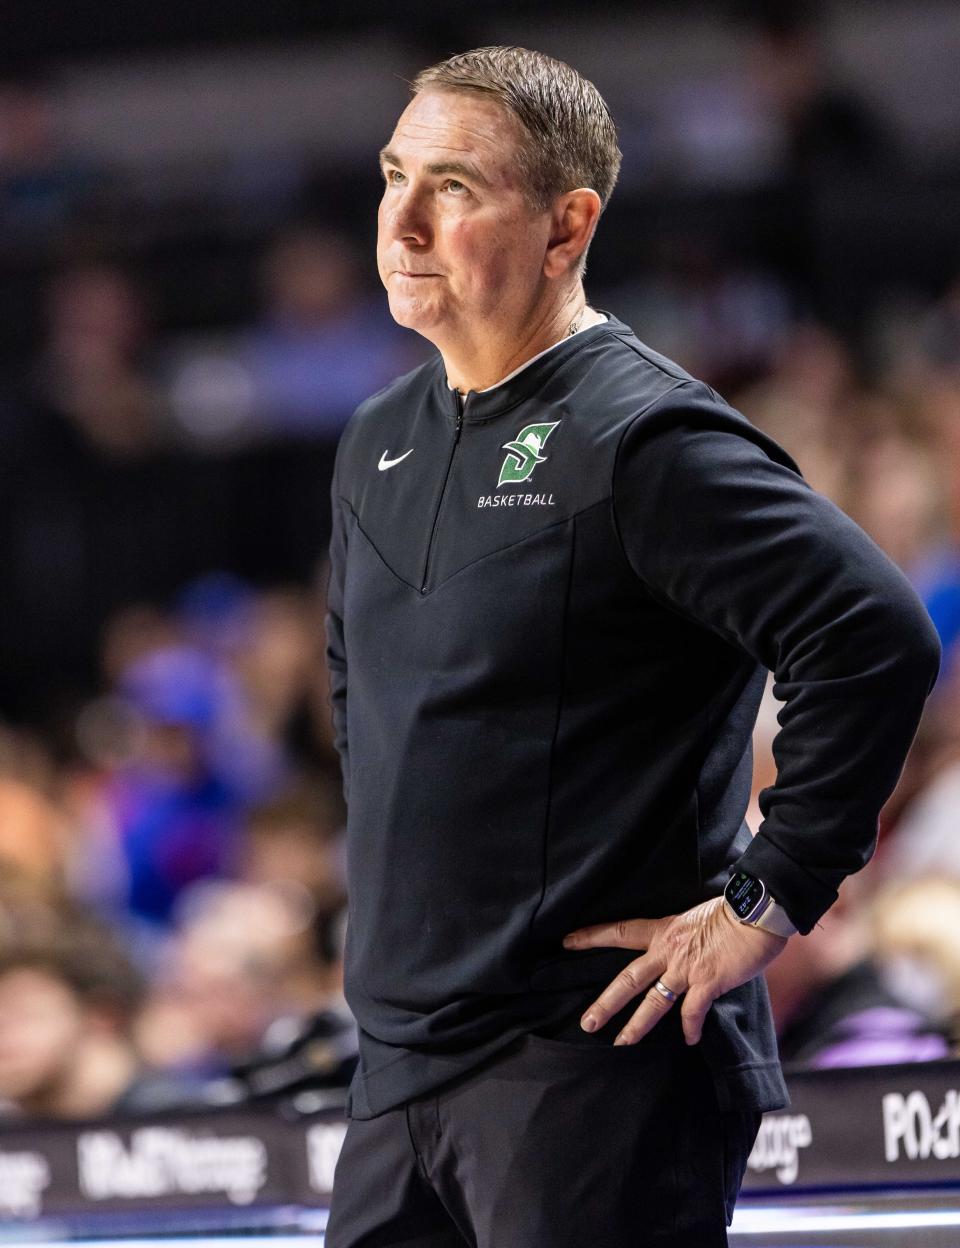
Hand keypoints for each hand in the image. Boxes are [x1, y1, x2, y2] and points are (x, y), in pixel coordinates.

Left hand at [562, 896, 787, 1045]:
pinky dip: (690, 1028)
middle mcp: (668, 950)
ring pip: (653, 1001)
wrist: (756, 912)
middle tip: (586, 1022)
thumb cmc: (732, 911)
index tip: (566, 942)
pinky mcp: (708, 982)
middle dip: (605, 1003)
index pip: (619, 931)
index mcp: (663, 929)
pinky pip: (692, 1012)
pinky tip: (688, 1040)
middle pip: (628, 978)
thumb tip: (682, 946)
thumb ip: (683, 935)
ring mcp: (686, 968)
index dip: (591, 937)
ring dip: (636, 1025)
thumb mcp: (696, 916)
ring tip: (620, 1043)